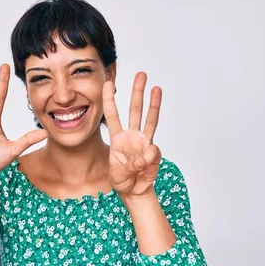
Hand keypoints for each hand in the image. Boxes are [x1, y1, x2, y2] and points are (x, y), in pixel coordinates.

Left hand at [103, 72, 162, 196]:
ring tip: (157, 88)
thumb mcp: (117, 175)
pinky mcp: (154, 152)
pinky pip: (154, 151)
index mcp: (117, 139)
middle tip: (141, 74)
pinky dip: (149, 160)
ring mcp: (145, 142)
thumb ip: (128, 167)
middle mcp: (132, 136)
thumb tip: (142, 159)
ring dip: (154, 103)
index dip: (109, 100)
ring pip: (150, 119)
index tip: (107, 83)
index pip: (112, 115)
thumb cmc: (122, 181)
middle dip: (137, 92)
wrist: (135, 191)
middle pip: (135, 110)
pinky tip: (143, 168)